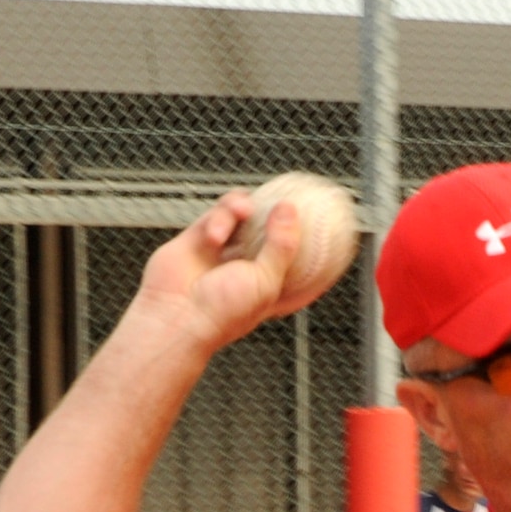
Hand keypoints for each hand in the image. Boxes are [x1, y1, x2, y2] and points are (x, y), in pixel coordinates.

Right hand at [135, 193, 302, 354]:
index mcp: (272, 284)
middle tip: (285, 196)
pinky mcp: (200, 239)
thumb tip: (289, 210)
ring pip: (241, 215)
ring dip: (242, 207)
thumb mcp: (267, 280)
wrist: (178, 315)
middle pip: (270, 230)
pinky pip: (216, 215)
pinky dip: (219, 218)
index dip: (317, 246)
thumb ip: (281, 244)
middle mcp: (250, 266)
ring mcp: (224, 251)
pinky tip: (215, 234)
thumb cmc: (223, 311)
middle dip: (278, 213)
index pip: (303, 263)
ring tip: (243, 211)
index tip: (332, 227)